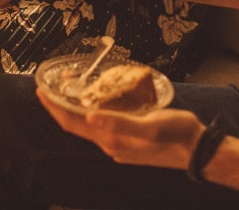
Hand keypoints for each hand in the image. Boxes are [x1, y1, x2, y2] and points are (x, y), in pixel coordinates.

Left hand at [36, 89, 202, 170]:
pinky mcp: (129, 142)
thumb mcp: (149, 125)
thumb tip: (89, 117)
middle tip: (48, 87)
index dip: (54, 107)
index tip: (41, 90)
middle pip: (76, 125)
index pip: (72, 123)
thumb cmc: (177, 134)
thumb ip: (119, 123)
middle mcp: (111, 144)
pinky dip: (90, 113)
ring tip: (66, 92)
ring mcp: (119, 145)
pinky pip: (101, 127)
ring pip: (88, 126)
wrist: (198, 150)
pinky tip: (95, 104)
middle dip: (59, 107)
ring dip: (74, 110)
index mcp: (112, 139)